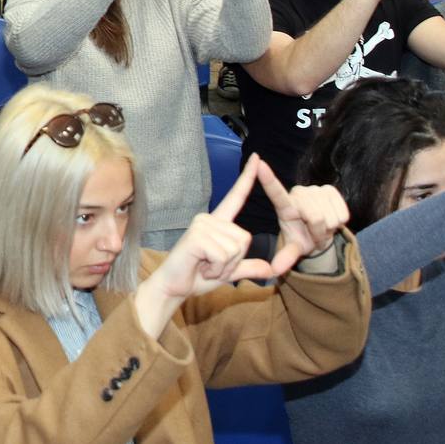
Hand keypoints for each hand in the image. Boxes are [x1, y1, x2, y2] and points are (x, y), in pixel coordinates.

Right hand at [140, 155, 278, 302]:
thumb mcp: (229, 272)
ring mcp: (202, 225)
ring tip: (205, 266)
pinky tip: (201, 267)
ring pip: (235, 248)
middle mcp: (210, 218)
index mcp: (218, 222)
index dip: (247, 178)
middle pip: (244, 238)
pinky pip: (224, 255)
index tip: (257, 157)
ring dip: (224, 266)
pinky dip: (217, 269)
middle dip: (234, 261)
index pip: (236, 197)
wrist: (174, 286)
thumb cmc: (197, 276)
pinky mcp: (197, 236)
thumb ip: (249, 267)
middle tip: (211, 265)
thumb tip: (270, 269)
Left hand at [256, 159, 347, 273]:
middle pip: (314, 215)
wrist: (321, 233)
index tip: (258, 163)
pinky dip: (339, 220)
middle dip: (317, 229)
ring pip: (328, 215)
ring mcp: (314, 190)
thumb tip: (275, 270)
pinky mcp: (331, 189)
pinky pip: (341, 211)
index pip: (276, 193)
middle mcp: (298, 194)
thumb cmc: (303, 239)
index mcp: (284, 207)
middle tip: (314, 230)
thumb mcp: (294, 249)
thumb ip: (286, 257)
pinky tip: (332, 217)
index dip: (268, 178)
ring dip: (329, 226)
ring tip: (321, 225)